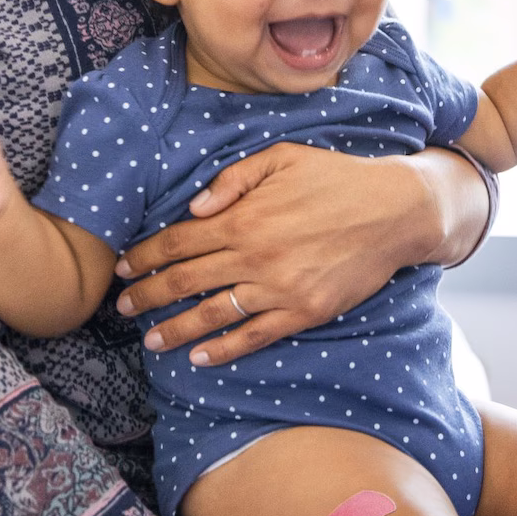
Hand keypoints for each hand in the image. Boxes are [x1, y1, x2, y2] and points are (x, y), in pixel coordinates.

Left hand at [111, 143, 436, 365]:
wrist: (394, 211)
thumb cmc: (336, 178)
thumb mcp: (281, 158)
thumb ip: (233, 179)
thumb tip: (193, 206)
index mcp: (244, 217)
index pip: (178, 241)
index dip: (145, 256)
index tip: (123, 267)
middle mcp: (255, 256)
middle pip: (185, 281)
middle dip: (147, 294)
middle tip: (122, 306)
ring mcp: (279, 289)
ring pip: (213, 315)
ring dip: (176, 329)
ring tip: (151, 341)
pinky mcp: (303, 312)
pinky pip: (254, 336)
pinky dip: (224, 349)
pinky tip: (200, 357)